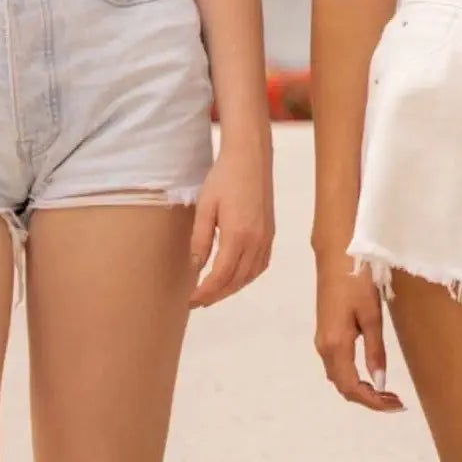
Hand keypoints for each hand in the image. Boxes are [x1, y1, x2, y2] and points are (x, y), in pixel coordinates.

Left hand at [189, 135, 276, 309]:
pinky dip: (247, 277)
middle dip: (216, 295)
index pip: (221, 276)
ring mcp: (267, 238)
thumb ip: (201, 239)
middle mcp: (257, 242)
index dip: (205, 292)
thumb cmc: (224, 178)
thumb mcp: (205, 208)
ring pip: (250, 276)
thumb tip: (196, 267)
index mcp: (238, 236)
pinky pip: (260, 265)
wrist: (250, 158)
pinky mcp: (270, 233)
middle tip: (197, 302)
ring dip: (231, 288)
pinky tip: (235, 277)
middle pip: (236, 281)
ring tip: (213, 293)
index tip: (190, 300)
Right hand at [314, 250, 401, 410]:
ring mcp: (322, 339)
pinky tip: (370, 374)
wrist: (336, 254)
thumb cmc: (357, 281)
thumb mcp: (371, 316)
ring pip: (339, 376)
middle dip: (368, 399)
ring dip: (361, 389)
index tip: (396, 405)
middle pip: (343, 386)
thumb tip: (379, 381)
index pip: (352, 387)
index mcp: (335, 345)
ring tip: (387, 392)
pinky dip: (353, 376)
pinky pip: (337, 365)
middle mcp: (324, 347)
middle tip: (395, 401)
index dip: (373, 401)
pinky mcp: (325, 332)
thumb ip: (374, 351)